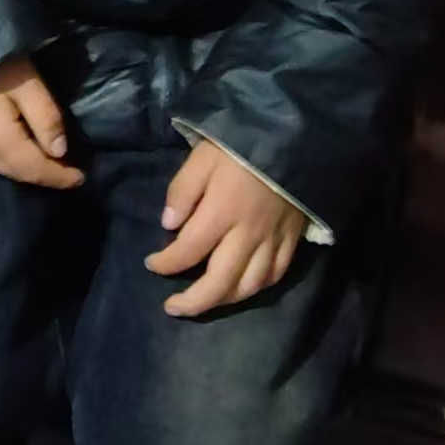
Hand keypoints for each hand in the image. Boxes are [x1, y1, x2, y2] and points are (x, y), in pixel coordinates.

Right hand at [0, 56, 84, 189]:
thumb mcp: (28, 83)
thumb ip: (46, 117)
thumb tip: (60, 152)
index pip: (35, 169)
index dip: (59, 176)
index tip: (82, 178)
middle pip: (19, 174)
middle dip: (46, 176)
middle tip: (71, 176)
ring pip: (5, 169)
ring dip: (29, 171)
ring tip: (53, 169)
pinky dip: (13, 162)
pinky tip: (26, 155)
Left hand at [146, 139, 305, 316]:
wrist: (293, 136)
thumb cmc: (241, 145)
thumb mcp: (202, 156)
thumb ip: (183, 191)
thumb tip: (168, 226)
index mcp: (221, 212)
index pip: (188, 251)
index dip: (166, 263)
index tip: (151, 264)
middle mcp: (247, 234)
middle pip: (220, 283)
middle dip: (193, 302)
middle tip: (172, 308)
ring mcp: (273, 240)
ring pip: (249, 286)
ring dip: (223, 301)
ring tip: (205, 302)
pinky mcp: (292, 239)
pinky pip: (275, 275)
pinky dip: (256, 288)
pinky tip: (243, 287)